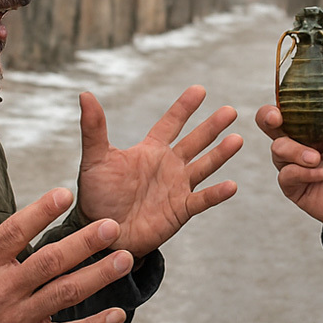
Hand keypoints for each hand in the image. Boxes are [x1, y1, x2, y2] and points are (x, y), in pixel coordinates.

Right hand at [0, 178, 133, 322]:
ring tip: (125, 259)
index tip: (66, 193)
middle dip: (84, 243)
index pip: (15, 232)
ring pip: (64, 294)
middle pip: (50, 261)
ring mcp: (17, 319)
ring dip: (98, 277)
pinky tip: (117, 315)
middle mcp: (3, 289)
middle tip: (112, 226)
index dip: (41, 212)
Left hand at [75, 85, 241, 257]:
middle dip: (212, 126)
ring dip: (221, 153)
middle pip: (195, 141)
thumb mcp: (95, 159)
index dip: (184, 107)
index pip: (171, 123)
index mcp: (150, 151)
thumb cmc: (96, 196)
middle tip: (230, 111)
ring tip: (237, 139)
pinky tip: (231, 185)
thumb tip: (85, 94)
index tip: (200, 89)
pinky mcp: (180, 210)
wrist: (102, 233)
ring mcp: (177, 188)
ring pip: (204, 166)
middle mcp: (168, 166)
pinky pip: (202, 199)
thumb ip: (94, 128)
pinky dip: (216, 194)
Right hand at [256, 72, 322, 242]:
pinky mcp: (294, 186)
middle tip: (277, 119)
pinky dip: (302, 172)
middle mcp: (300, 141)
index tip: (284, 97)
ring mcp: (295, 164)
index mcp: (314, 123)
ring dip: (296, 151)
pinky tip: (322, 174)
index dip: (281, 99)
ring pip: (277, 149)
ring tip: (317, 159)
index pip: (289, 105)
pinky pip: (286, 175)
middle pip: (269, 124)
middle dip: (267, 118)